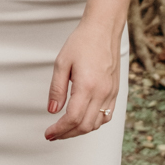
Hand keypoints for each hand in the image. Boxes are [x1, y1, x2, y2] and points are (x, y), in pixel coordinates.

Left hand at [44, 22, 119, 140]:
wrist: (103, 30)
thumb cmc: (82, 42)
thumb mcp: (61, 63)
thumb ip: (57, 89)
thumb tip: (52, 110)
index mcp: (87, 86)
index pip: (73, 118)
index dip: (59, 130)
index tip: (49, 133)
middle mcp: (102, 92)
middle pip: (85, 125)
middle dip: (68, 134)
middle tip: (54, 134)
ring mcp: (111, 93)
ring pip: (97, 123)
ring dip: (81, 130)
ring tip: (66, 128)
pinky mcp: (115, 91)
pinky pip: (107, 115)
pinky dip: (94, 122)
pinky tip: (84, 120)